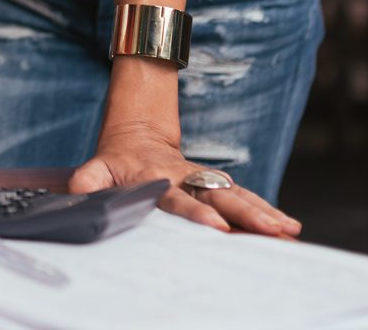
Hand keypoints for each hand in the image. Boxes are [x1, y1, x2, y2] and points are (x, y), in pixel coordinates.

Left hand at [68, 121, 300, 236]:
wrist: (138, 134)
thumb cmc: (118, 161)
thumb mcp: (98, 167)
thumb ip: (89, 180)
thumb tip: (78, 192)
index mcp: (159, 179)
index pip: (179, 199)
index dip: (196, 212)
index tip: (216, 225)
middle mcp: (188, 179)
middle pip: (220, 196)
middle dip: (247, 214)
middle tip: (272, 231)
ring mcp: (205, 181)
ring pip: (238, 196)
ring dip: (263, 213)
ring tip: (289, 231)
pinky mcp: (216, 185)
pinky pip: (245, 198)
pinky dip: (266, 211)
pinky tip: (288, 228)